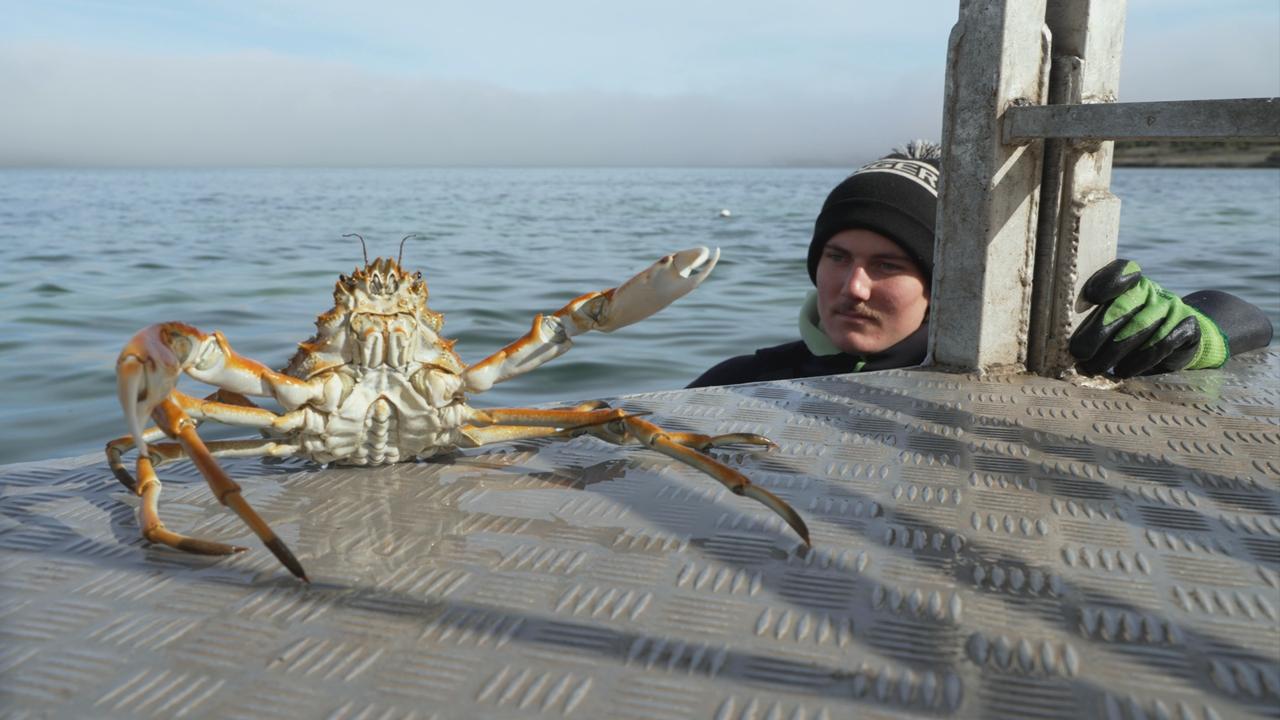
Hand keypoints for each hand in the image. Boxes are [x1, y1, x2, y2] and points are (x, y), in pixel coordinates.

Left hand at [1069, 259, 1228, 376]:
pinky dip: (1140, 360)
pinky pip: (1161, 343)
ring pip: (1140, 328)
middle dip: (1098, 331)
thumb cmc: (1133, 331)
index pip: (1122, 270)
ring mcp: (1172, 307)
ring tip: (1093, 368)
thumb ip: (1096, 320)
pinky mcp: (1187, 326)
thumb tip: (1067, 341)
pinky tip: (1123, 372)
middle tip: (1078, 353)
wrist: (1180, 341)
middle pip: (1123, 306)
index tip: (1090, 297)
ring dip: (1114, 352)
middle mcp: (1152, 291)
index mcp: (1132, 283)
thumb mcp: (1117, 319)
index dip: (1107, 281)